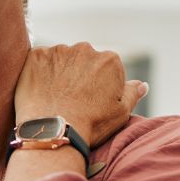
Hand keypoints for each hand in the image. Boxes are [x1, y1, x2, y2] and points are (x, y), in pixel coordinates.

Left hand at [14, 42, 147, 147]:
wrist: (55, 131)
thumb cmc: (91, 125)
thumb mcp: (120, 113)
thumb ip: (132, 93)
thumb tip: (143, 85)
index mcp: (110, 60)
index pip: (105, 67)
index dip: (98, 86)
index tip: (90, 101)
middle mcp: (85, 49)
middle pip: (82, 60)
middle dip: (78, 75)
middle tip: (71, 100)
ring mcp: (59, 51)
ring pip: (60, 59)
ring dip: (59, 72)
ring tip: (55, 98)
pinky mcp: (36, 55)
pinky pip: (39, 60)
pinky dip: (39, 73)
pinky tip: (40, 92)